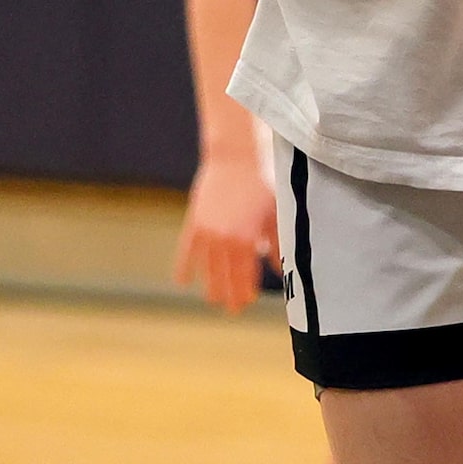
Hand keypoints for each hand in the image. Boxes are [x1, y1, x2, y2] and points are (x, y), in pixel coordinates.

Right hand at [173, 152, 278, 313]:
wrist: (236, 155)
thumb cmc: (262, 180)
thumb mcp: (275, 213)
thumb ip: (278, 243)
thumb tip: (280, 268)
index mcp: (246, 240)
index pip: (245, 276)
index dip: (246, 291)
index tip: (247, 302)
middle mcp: (224, 241)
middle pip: (225, 277)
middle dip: (229, 294)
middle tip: (232, 308)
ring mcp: (206, 232)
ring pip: (206, 269)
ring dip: (210, 286)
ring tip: (213, 299)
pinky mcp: (194, 222)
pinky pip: (186, 251)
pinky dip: (184, 267)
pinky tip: (182, 281)